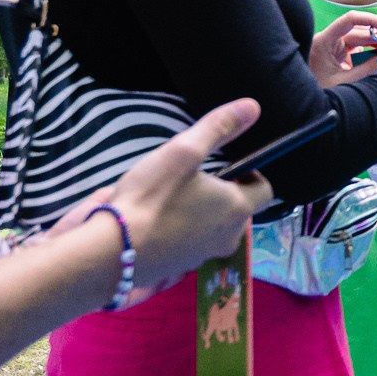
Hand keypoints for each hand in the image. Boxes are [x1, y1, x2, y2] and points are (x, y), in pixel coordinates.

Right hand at [99, 99, 266, 307]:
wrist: (112, 250)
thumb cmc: (151, 197)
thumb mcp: (183, 152)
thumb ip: (219, 127)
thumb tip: (252, 106)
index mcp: (238, 209)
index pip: (265, 190)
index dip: (251, 174)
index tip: (228, 165)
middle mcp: (230, 237)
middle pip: (240, 210)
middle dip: (225, 193)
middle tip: (195, 178)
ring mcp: (205, 257)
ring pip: (216, 228)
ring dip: (205, 212)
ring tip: (175, 197)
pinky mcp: (182, 268)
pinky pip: (194, 244)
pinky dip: (186, 231)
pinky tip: (160, 220)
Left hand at [308, 11, 376, 86]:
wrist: (303, 103)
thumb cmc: (317, 91)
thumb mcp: (344, 82)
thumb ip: (366, 69)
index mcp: (324, 41)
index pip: (349, 20)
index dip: (370, 21)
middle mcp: (329, 39)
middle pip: (360, 31)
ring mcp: (334, 46)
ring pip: (361, 38)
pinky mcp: (339, 53)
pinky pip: (358, 46)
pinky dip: (373, 47)